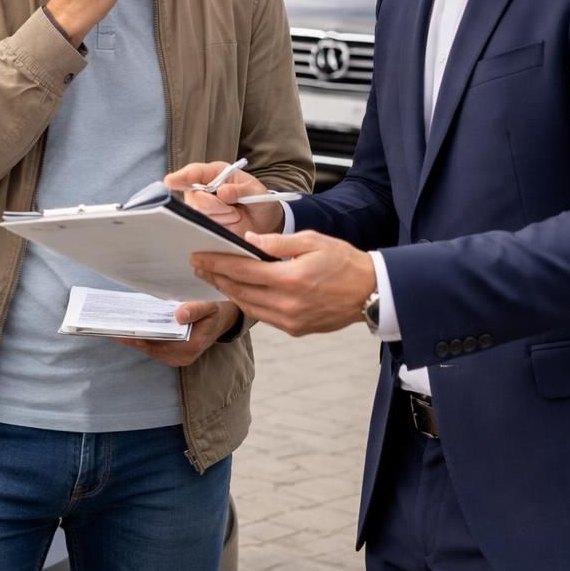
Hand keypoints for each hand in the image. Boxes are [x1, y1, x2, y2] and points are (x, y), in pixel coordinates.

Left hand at [115, 301, 240, 366]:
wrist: (221, 322)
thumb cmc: (214, 313)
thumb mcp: (209, 308)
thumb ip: (195, 310)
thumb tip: (178, 315)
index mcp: (191, 346)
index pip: (158, 344)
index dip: (140, 338)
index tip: (124, 330)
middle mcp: (182, 357)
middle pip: (151, 348)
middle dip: (133, 338)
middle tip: (113, 327)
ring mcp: (177, 358)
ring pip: (150, 350)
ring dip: (136, 340)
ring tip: (117, 328)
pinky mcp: (173, 356)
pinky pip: (154, 348)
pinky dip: (143, 340)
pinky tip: (132, 330)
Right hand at [164, 161, 284, 236]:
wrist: (265, 222)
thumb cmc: (259, 200)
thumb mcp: (256, 191)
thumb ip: (241, 190)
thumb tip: (222, 192)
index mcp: (215, 173)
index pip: (194, 173)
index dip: (181, 177)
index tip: (170, 182)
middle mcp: (204, 189)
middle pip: (194, 198)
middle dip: (215, 205)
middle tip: (234, 209)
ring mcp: (202, 208)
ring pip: (198, 214)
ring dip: (220, 217)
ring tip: (235, 215)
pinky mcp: (204, 224)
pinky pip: (202, 227)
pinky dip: (218, 227)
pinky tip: (229, 223)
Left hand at [190, 230, 375, 336]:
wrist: (371, 291)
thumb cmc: (344, 261)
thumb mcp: (312, 241)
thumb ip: (278, 242)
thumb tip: (248, 241)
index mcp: (290, 278)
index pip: (242, 271)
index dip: (217, 263)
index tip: (199, 256)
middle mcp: (287, 303)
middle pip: (240, 291)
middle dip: (216, 277)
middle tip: (198, 266)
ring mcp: (291, 320)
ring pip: (248, 306)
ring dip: (228, 292)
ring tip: (213, 278)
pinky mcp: (295, 329)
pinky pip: (263, 316)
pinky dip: (247, 303)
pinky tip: (239, 292)